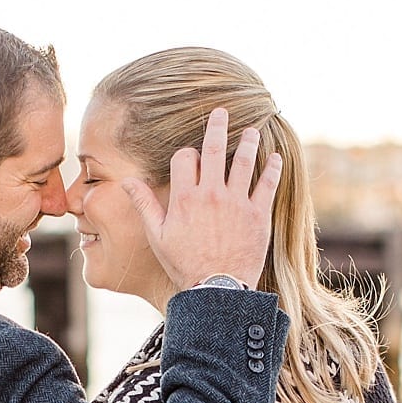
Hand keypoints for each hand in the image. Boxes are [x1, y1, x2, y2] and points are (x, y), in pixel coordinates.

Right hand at [123, 107, 281, 290]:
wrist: (216, 290)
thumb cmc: (184, 264)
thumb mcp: (157, 236)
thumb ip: (144, 204)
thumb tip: (127, 181)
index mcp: (184, 197)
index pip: (184, 158)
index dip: (186, 154)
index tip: (192, 159)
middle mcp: (210, 194)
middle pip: (213, 149)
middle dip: (217, 126)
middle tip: (222, 111)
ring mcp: (236, 203)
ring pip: (243, 161)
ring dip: (248, 141)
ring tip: (252, 130)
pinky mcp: (258, 214)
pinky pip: (267, 184)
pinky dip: (271, 167)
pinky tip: (274, 157)